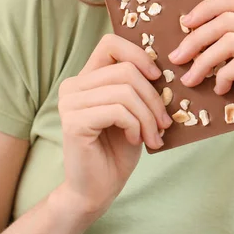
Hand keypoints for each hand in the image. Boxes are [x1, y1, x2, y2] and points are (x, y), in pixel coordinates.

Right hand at [57, 34, 172, 216]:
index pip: (110, 44)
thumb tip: (163, 67)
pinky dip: (136, 125)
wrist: (97, 189)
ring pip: (125, 91)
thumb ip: (138, 87)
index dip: (138, 55)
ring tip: (152, 136)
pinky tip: (135, 139)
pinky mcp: (73, 122)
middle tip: (163, 123)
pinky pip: (118, 111)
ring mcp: (69, 103)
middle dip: (153, 98)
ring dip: (148, 117)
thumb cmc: (117, 149)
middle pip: (125, 71)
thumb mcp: (134, 111)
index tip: (157, 77)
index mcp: (86, 78)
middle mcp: (73, 86)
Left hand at [168, 0, 233, 174]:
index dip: (206, 8)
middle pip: (229, 20)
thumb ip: (221, 39)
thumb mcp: (232, 62)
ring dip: (203, 61)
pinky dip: (221, 76)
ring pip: (231, 41)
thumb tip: (185, 20)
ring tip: (190, 78)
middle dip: (196, 38)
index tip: (183, 25)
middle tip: (176, 57)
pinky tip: (219, 90)